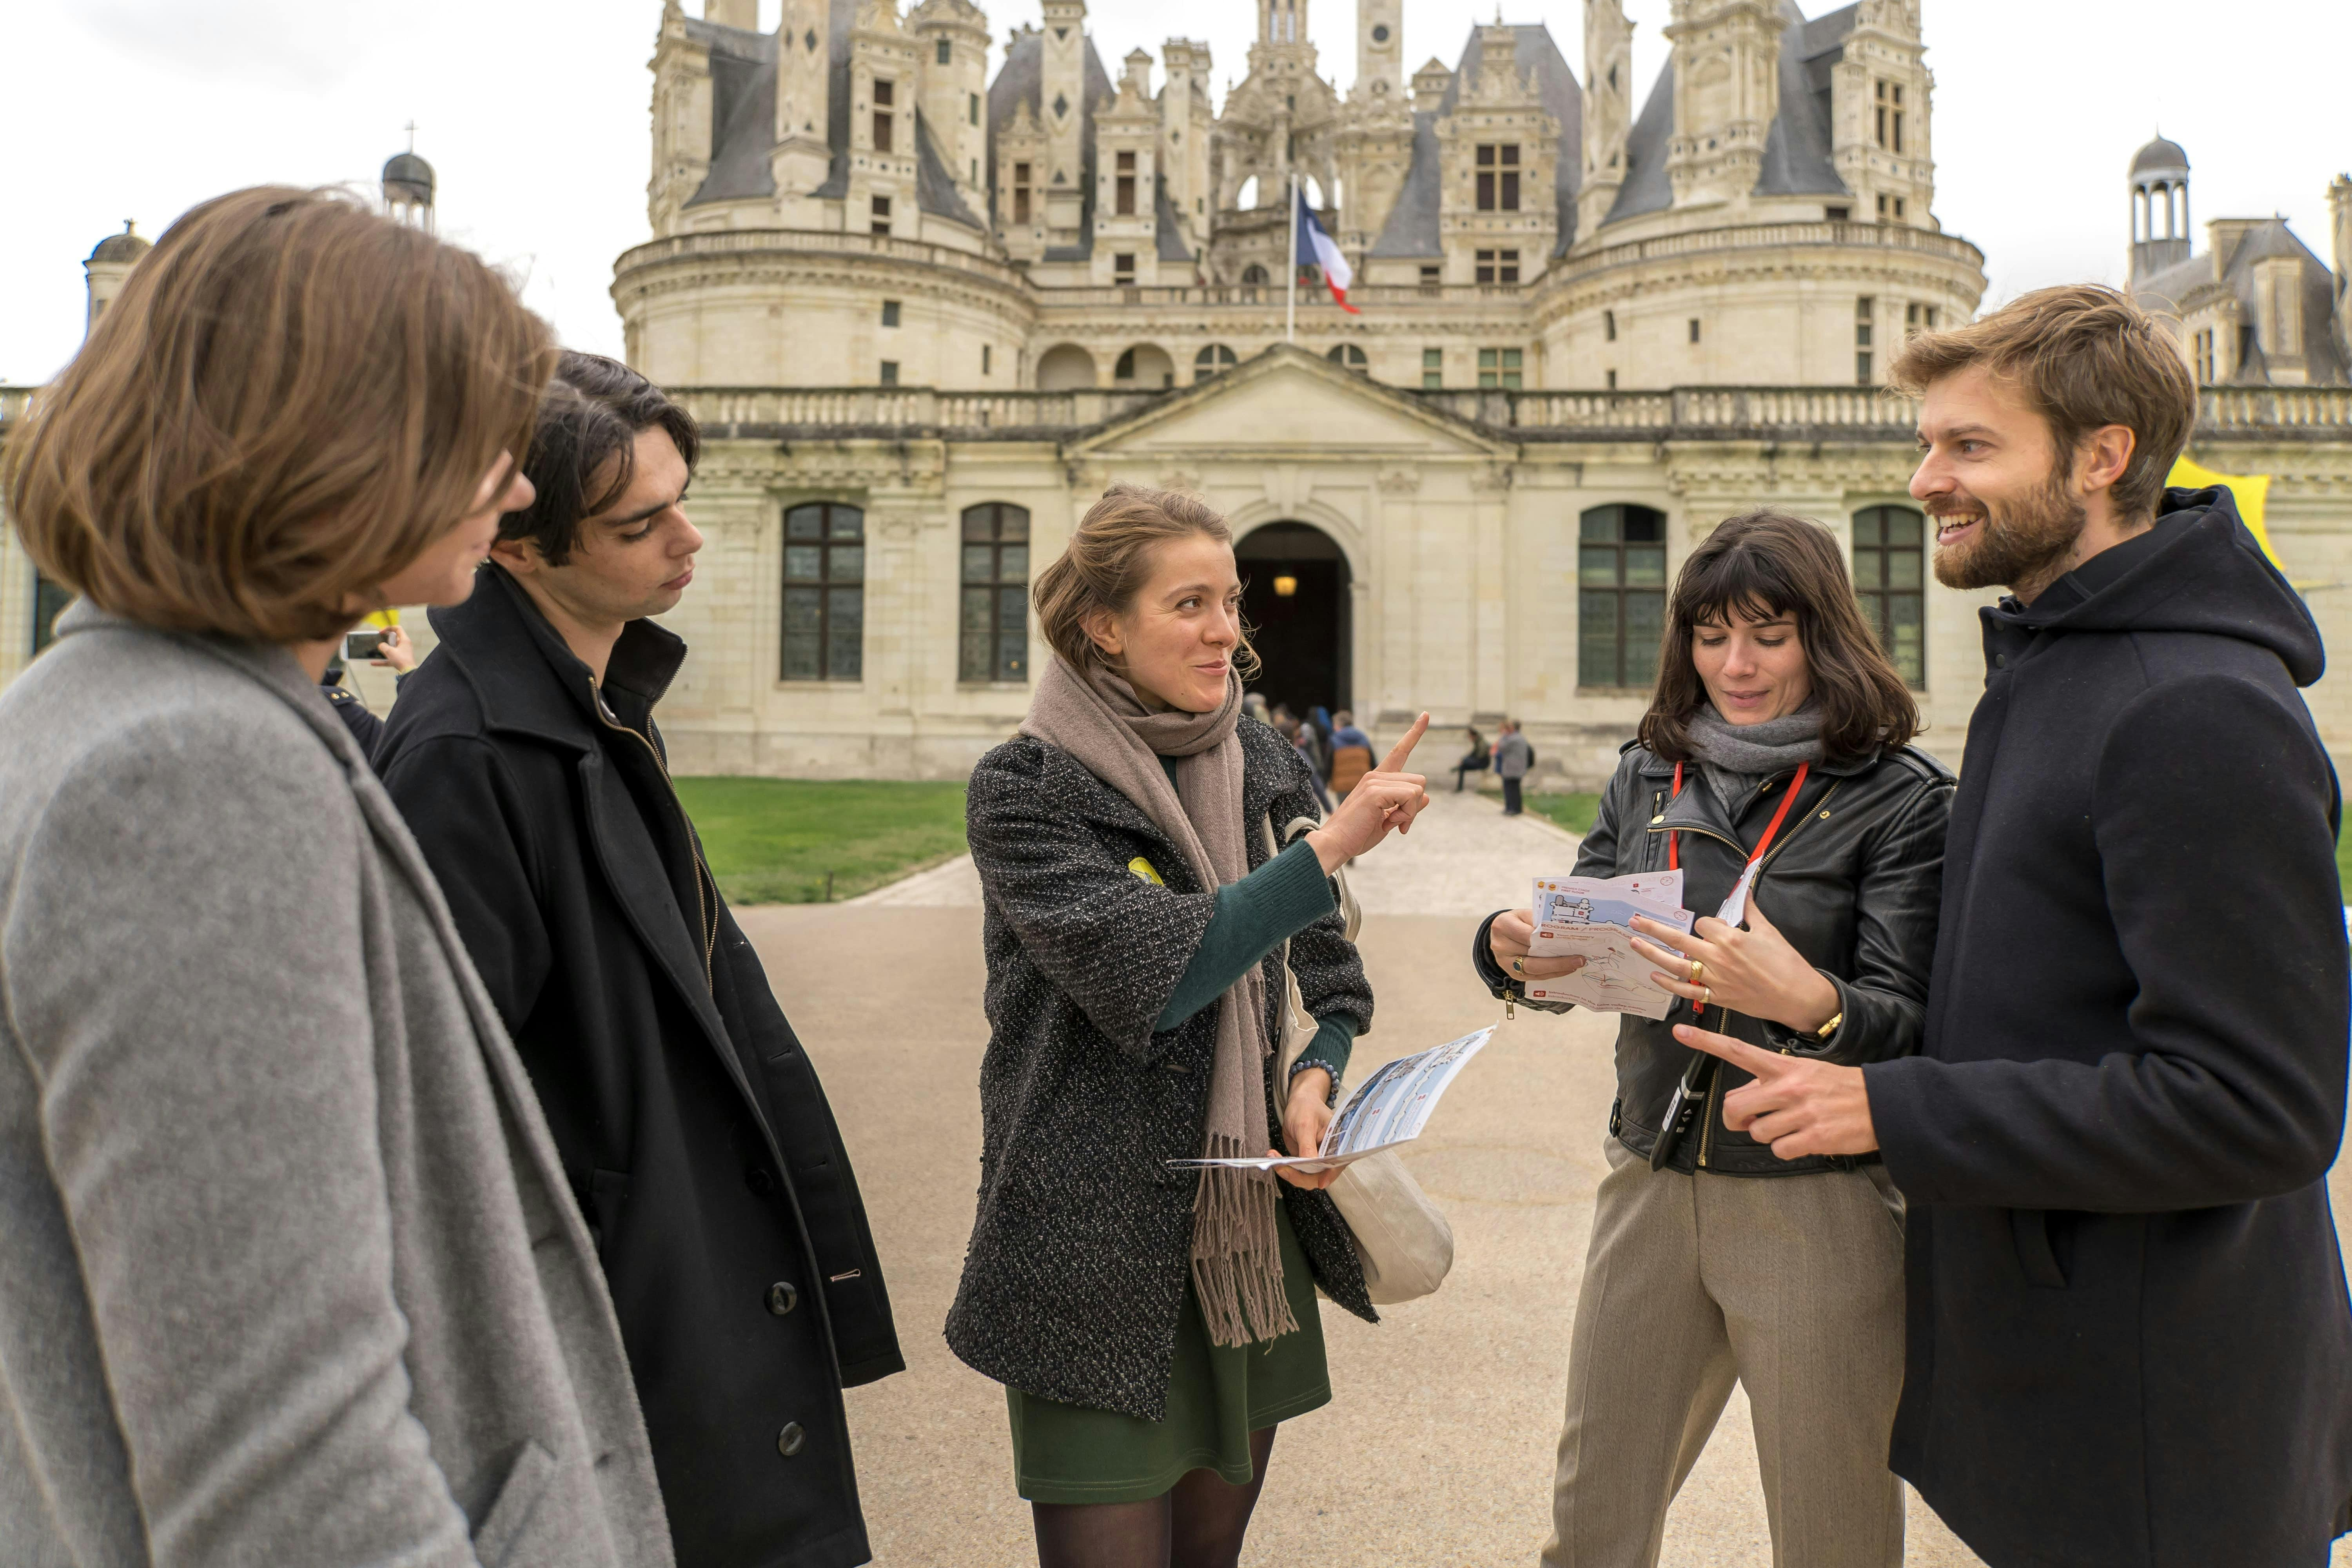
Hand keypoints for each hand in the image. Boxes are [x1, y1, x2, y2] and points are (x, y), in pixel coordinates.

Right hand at [371, 624, 417, 673]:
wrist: (408, 672)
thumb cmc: (401, 660)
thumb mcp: (390, 651)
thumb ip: (383, 646)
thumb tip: (381, 646)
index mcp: (404, 640)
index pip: (397, 629)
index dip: (388, 628)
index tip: (381, 632)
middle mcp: (404, 645)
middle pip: (393, 639)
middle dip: (384, 640)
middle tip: (378, 641)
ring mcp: (402, 653)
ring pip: (391, 649)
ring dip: (383, 650)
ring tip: (375, 650)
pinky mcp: (399, 660)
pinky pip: (389, 659)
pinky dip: (382, 660)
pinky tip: (373, 663)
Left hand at [1273, 1068, 1340, 1189]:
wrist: (1299, 1102)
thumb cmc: (1306, 1107)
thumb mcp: (1305, 1125)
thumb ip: (1308, 1145)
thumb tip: (1311, 1163)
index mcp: (1338, 1144)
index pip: (1337, 1163)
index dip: (1330, 1175)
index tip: (1320, 1183)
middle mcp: (1330, 1154)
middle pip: (1320, 1175)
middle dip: (1300, 1176)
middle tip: (1281, 1167)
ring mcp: (1317, 1159)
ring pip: (1307, 1177)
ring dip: (1290, 1172)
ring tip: (1274, 1159)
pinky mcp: (1306, 1160)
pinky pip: (1298, 1171)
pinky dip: (1285, 1168)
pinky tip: (1274, 1156)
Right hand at [1307, 712, 1430, 870]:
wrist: (1336, 844)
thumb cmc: (1358, 834)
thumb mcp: (1389, 820)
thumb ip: (1407, 807)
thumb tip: (1427, 798)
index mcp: (1378, 779)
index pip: (1400, 751)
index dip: (1414, 733)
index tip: (1425, 715)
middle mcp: (1376, 775)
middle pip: (1419, 781)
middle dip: (1414, 806)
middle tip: (1396, 822)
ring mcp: (1375, 780)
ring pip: (1418, 789)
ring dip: (1410, 812)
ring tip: (1389, 822)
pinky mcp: (1375, 791)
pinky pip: (1410, 797)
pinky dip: (1406, 814)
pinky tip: (1388, 822)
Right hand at [1487, 907, 1588, 984]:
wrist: (1502, 933)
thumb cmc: (1518, 921)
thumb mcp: (1526, 914)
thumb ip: (1541, 922)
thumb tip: (1566, 931)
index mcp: (1503, 925)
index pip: (1527, 935)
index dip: (1548, 939)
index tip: (1567, 941)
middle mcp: (1500, 946)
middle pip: (1531, 956)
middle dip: (1557, 959)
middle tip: (1579, 959)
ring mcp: (1504, 962)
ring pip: (1534, 969)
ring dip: (1557, 968)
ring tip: (1576, 964)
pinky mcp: (1512, 974)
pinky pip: (1535, 977)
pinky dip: (1552, 973)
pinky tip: (1566, 969)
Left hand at [1628, 896, 1838, 1031]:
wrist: (1798, 996)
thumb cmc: (1787, 963)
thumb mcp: (1769, 931)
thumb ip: (1751, 911)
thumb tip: (1744, 890)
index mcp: (1730, 938)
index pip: (1703, 923)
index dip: (1706, 924)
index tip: (1714, 928)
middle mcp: (1718, 958)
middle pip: (1678, 940)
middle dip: (1653, 929)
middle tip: (1634, 920)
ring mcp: (1715, 980)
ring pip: (1675, 965)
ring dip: (1652, 953)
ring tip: (1634, 943)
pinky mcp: (1717, 997)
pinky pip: (1687, 991)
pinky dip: (1669, 984)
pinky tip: (1654, 975)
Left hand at [1672, 1024, 1877, 1159]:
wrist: (1882, 1104)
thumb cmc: (1839, 1088)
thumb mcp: (1806, 1072)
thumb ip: (1772, 1080)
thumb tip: (1746, 1097)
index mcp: (1784, 1067)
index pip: (1738, 1050)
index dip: (1706, 1042)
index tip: (1679, 1031)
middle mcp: (1787, 1087)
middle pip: (1735, 1107)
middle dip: (1737, 1118)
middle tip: (1751, 1119)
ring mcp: (1799, 1113)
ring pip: (1757, 1132)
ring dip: (1768, 1134)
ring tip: (1792, 1126)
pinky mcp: (1812, 1138)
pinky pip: (1779, 1150)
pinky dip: (1787, 1149)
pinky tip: (1804, 1139)